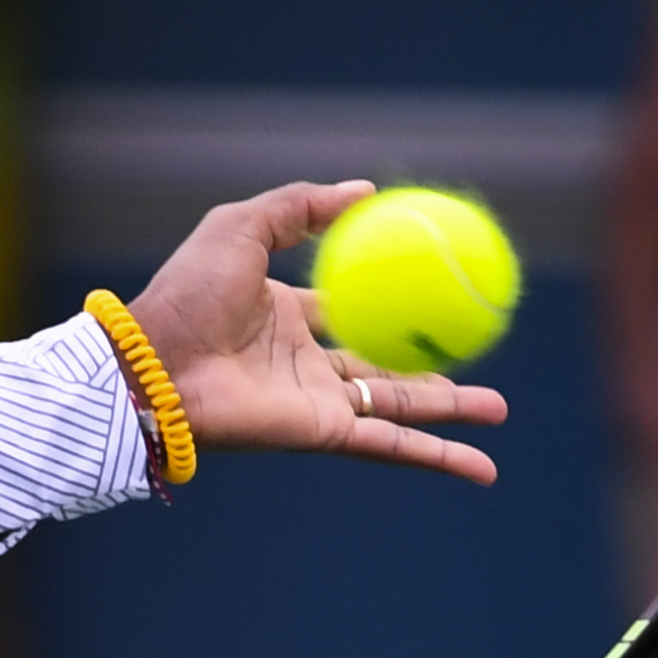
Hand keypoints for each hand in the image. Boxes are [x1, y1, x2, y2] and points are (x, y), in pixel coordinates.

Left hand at [127, 181, 508, 482]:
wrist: (156, 361)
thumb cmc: (187, 293)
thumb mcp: (241, 226)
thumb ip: (300, 207)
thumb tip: (366, 189)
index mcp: (284, 315)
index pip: (344, 309)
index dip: (383, 300)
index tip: (428, 289)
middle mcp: (305, 361)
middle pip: (384, 363)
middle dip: (431, 364)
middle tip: (478, 352)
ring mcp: (317, 401)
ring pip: (397, 406)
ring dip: (450, 411)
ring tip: (501, 411)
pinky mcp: (322, 433)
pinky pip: (390, 443)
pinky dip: (436, 457)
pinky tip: (482, 467)